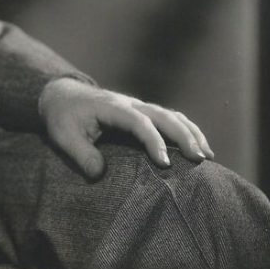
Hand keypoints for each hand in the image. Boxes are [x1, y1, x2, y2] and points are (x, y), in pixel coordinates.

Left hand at [38, 78, 214, 178]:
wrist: (62, 95)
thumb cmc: (63, 116)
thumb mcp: (62, 135)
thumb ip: (79, 153)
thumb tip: (99, 173)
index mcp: (112, 108)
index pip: (139, 122)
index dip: (153, 141)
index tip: (164, 163)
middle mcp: (129, 104)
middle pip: (163, 115)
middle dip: (183, 136)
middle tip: (199, 160)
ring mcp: (137, 106)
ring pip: (171, 114)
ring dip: (190, 132)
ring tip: (207, 155)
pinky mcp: (141, 112)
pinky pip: (169, 117)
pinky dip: (186, 129)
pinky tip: (199, 146)